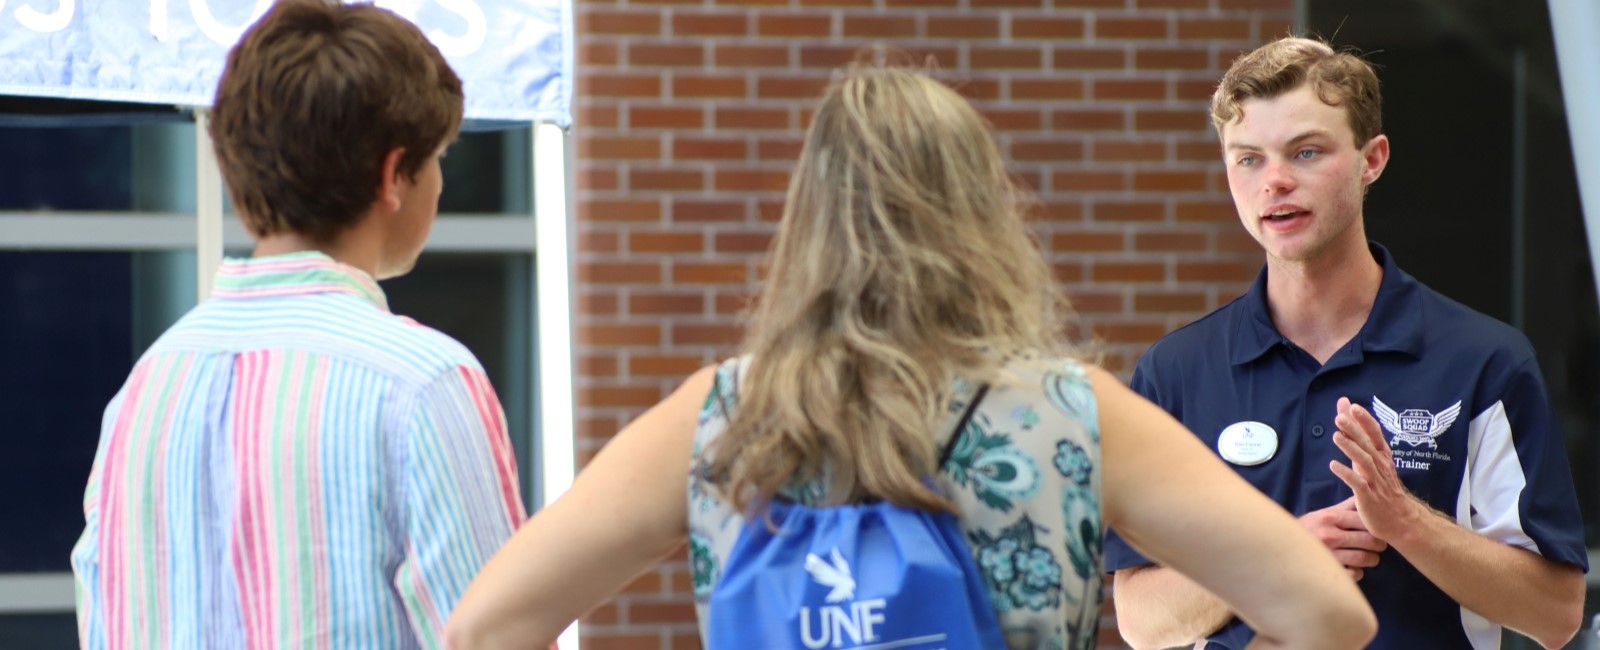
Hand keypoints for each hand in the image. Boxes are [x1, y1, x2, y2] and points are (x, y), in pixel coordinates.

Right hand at [1299, 496, 1386, 580]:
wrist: (1283, 547)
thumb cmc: (1309, 529)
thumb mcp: (1324, 513)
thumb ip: (1345, 507)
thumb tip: (1365, 495)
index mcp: (1329, 518)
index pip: (1365, 521)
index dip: (1376, 527)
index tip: (1378, 530)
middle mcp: (1329, 535)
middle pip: (1369, 541)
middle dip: (1379, 544)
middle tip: (1378, 545)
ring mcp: (1328, 555)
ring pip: (1364, 558)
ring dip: (1372, 559)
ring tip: (1370, 558)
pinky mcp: (1328, 571)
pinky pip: (1354, 574)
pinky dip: (1358, 572)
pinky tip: (1354, 568)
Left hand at [1329, 397, 1423, 543]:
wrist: (1401, 520)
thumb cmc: (1383, 487)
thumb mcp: (1372, 461)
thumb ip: (1359, 438)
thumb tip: (1346, 414)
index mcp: (1382, 456)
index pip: (1375, 434)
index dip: (1364, 420)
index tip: (1352, 406)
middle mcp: (1380, 466)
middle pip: (1367, 445)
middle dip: (1354, 430)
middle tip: (1340, 417)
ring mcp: (1375, 482)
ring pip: (1363, 462)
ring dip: (1350, 448)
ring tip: (1336, 436)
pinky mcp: (1368, 497)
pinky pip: (1357, 484)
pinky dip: (1346, 474)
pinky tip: (1333, 465)